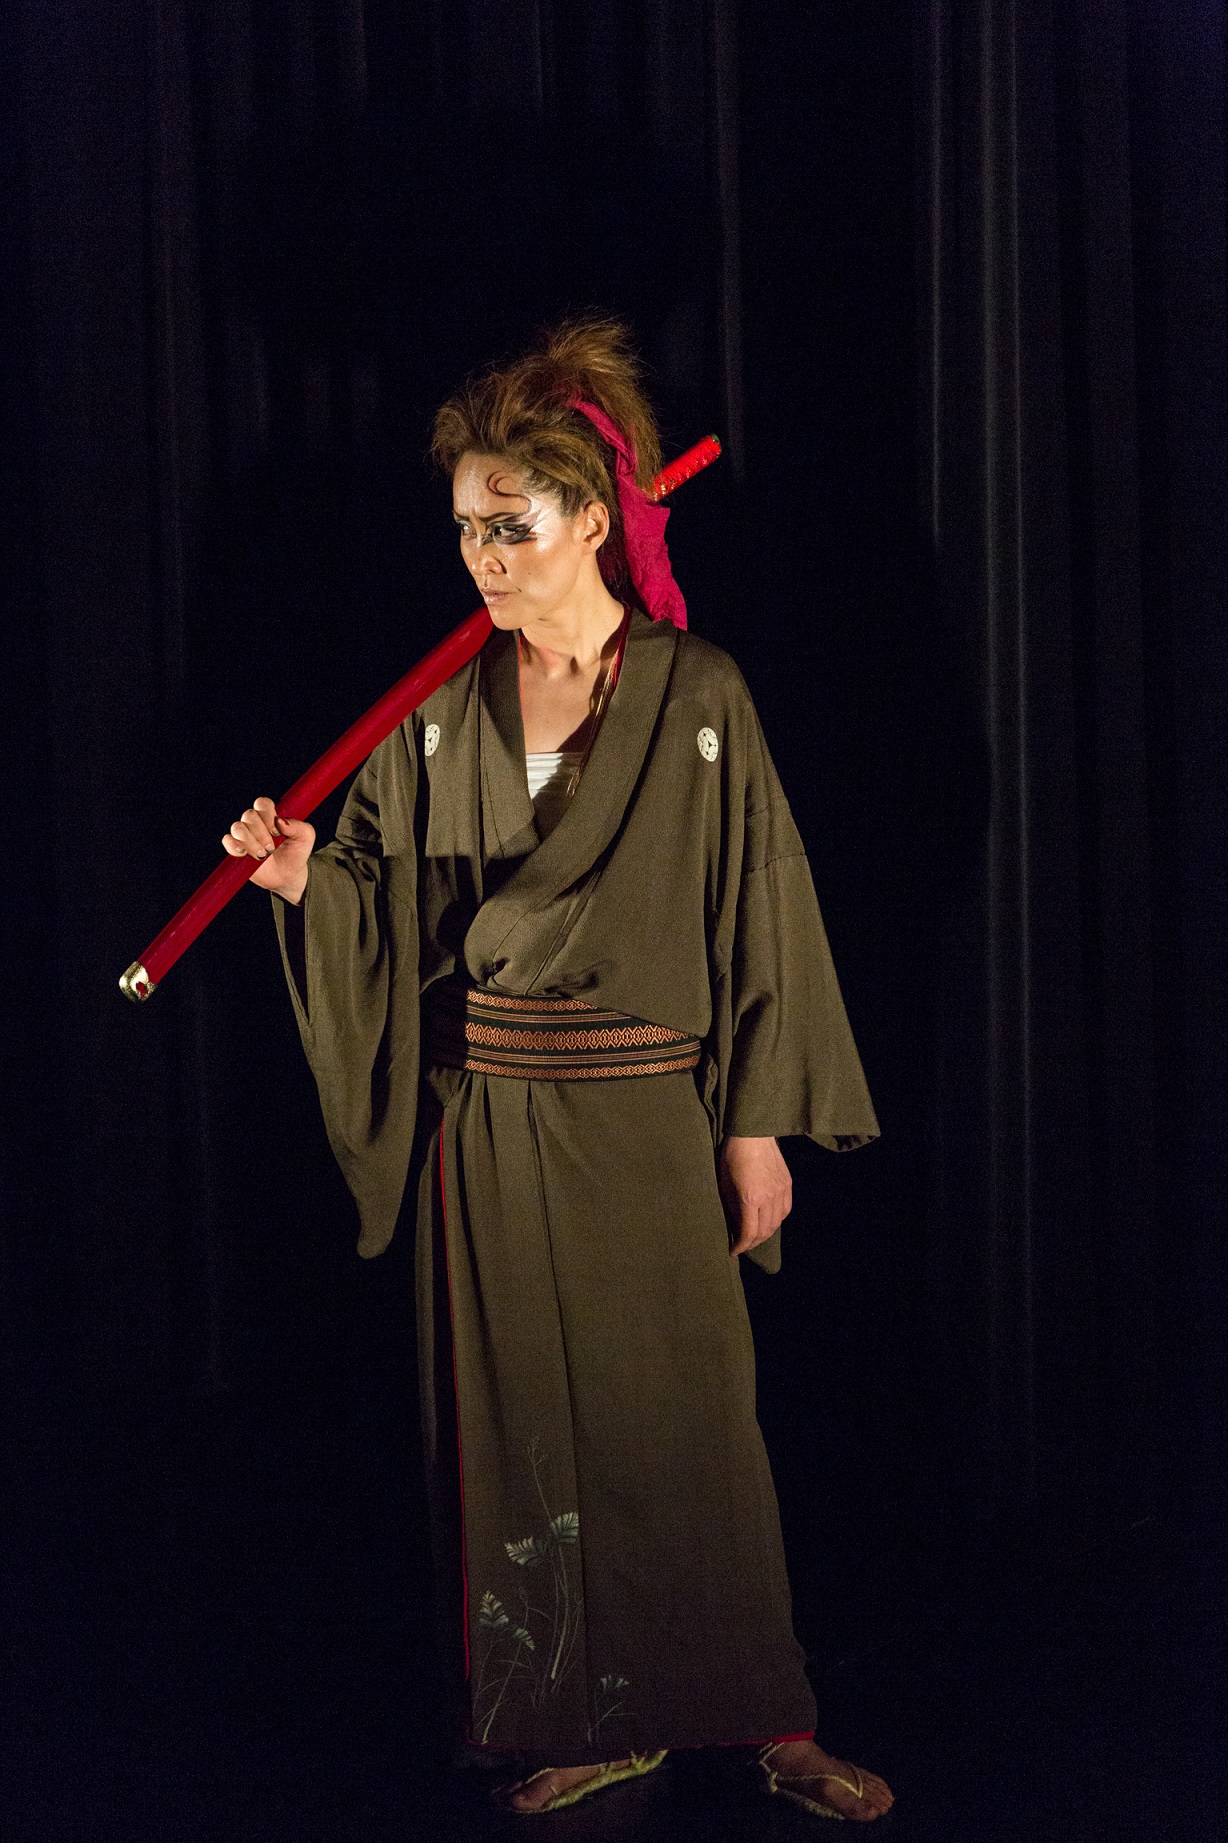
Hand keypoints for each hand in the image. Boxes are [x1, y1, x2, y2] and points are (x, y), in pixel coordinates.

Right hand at [221, 797, 314, 904]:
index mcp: (271, 816)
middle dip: (261, 834)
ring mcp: (244, 835)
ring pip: (237, 827)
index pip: (262, 803)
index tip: (277, 832)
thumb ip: (299, 826)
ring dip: (249, 842)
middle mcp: (256, 823)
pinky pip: (227, 840)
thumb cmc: (297, 853)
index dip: (267, 816)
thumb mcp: (306, 838)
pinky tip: (244, 854)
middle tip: (271, 848)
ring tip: (262, 855)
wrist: (288, 876)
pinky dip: (234, 846)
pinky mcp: (236, 849)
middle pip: (249, 815)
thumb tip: (280, 820)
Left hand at [717, 1135, 792, 1255]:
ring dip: (765, 1233)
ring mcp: (781, 1191)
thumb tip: (734, 1226)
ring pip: (777, 1223)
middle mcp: (768, 1197)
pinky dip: (776, 1220)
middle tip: (742, 1245)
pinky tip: (768, 1221)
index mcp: (750, 1198)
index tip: (733, 1251)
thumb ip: (731, 1207)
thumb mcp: (724, 1183)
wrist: (753, 1133)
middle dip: (752, 1243)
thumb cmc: (732, 1156)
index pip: (749, 1233)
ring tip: (754, 1236)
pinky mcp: (787, 1184)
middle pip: (764, 1231)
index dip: (741, 1246)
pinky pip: (785, 1210)